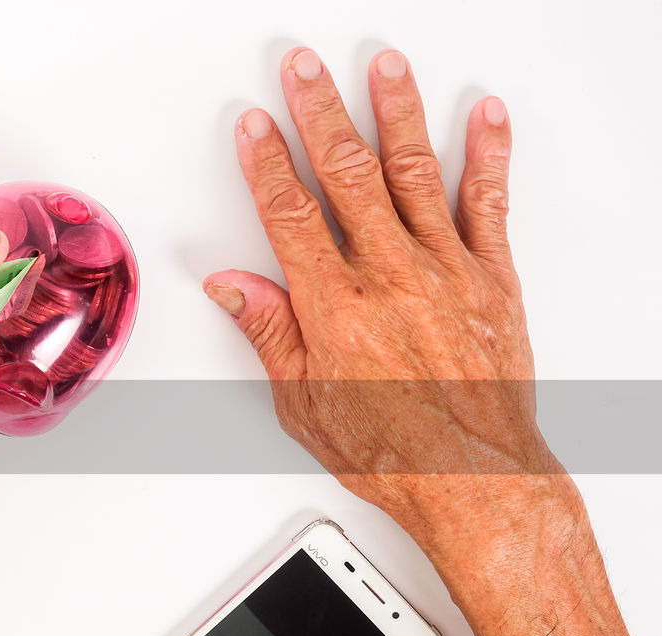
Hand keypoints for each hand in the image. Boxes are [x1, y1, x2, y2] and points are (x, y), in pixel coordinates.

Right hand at [204, 48, 559, 543]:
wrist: (475, 477)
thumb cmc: (393, 451)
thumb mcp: (304, 402)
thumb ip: (269, 333)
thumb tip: (232, 288)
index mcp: (336, 307)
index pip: (290, 215)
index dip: (268, 164)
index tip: (256, 126)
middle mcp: (390, 276)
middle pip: (347, 175)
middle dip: (320, 113)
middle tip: (305, 71)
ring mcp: (445, 270)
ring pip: (414, 172)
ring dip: (396, 113)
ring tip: (385, 68)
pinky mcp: (492, 278)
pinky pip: (488, 203)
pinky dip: (487, 155)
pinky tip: (483, 118)